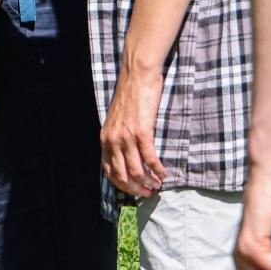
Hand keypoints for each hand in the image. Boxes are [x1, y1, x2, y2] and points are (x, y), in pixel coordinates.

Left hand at [100, 59, 165, 196]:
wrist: (137, 76)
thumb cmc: (131, 95)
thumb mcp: (117, 120)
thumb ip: (118, 137)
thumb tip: (126, 154)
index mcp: (105, 138)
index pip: (109, 171)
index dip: (122, 185)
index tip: (134, 190)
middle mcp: (113, 140)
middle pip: (122, 175)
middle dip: (136, 188)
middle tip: (148, 193)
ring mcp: (126, 137)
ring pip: (136, 170)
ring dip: (149, 182)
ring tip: (158, 186)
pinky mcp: (142, 132)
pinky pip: (150, 158)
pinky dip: (158, 170)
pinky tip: (164, 174)